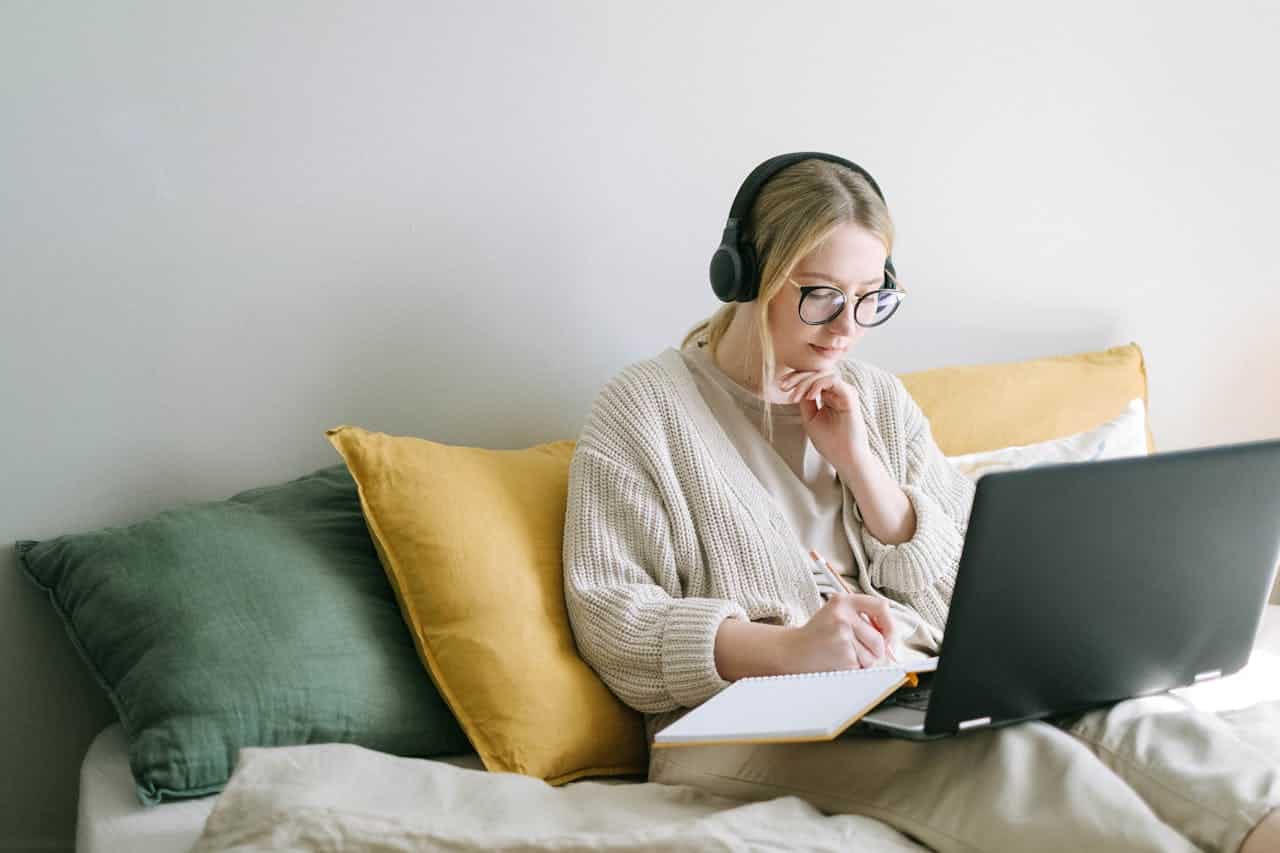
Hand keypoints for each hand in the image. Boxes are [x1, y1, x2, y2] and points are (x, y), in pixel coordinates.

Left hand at [778, 367, 869, 471]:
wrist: (845, 458)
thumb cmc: (830, 442)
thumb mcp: (810, 419)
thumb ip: (805, 402)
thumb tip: (797, 386)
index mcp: (829, 396)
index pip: (812, 379)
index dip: (796, 379)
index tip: (781, 386)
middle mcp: (838, 392)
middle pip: (817, 373)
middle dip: (797, 377)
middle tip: (783, 386)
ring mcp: (844, 392)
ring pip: (823, 374)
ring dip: (805, 381)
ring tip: (795, 395)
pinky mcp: (850, 396)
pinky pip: (832, 380)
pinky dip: (818, 385)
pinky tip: (809, 396)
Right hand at [781, 593, 895, 672]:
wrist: (793, 651)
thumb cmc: (818, 635)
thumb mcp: (837, 616)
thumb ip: (864, 621)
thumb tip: (892, 643)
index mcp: (843, 601)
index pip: (880, 607)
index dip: (889, 625)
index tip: (888, 637)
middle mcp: (843, 615)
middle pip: (879, 639)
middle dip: (876, 652)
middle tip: (858, 652)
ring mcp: (842, 635)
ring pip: (872, 656)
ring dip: (863, 662)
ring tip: (843, 655)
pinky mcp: (843, 654)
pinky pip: (862, 667)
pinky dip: (854, 669)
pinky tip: (838, 662)